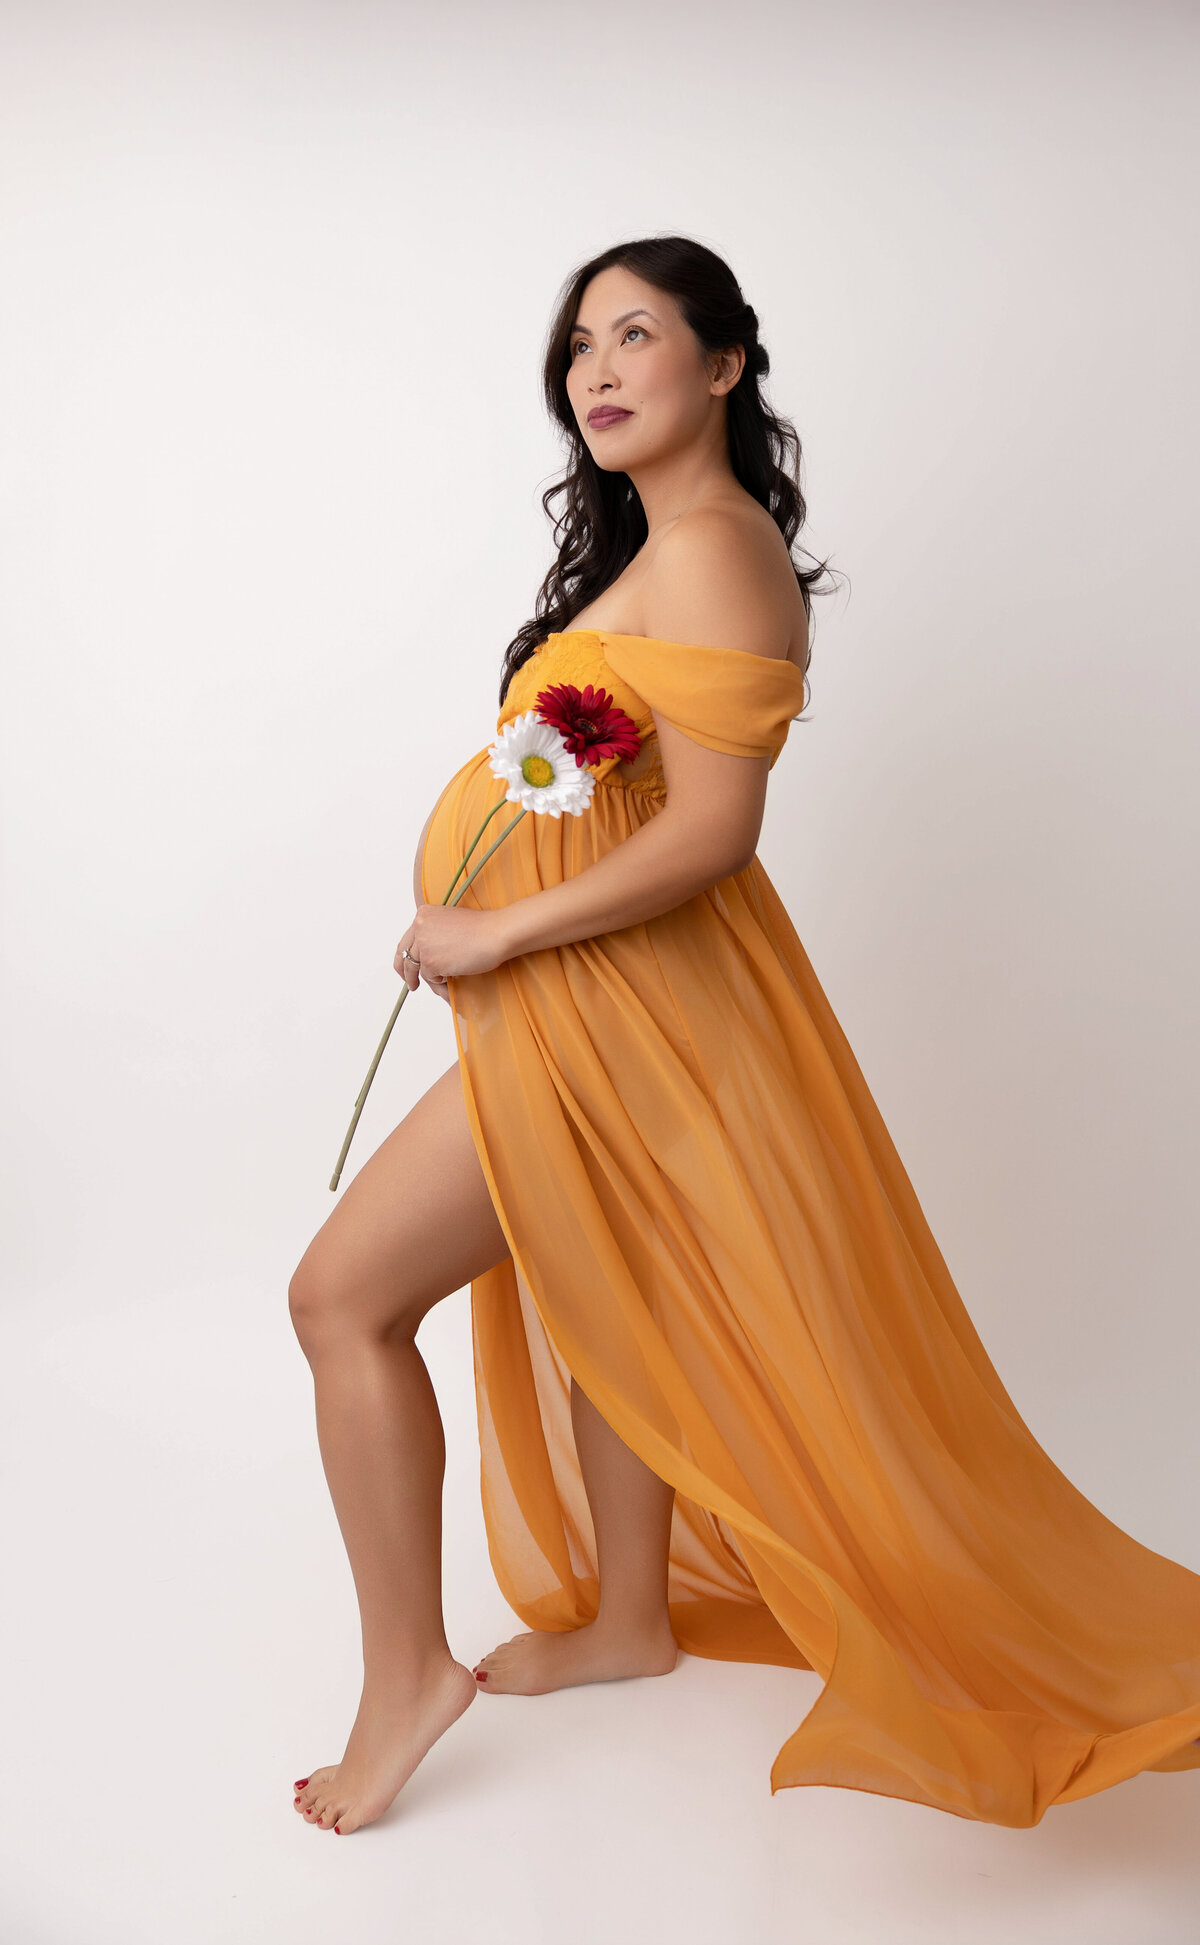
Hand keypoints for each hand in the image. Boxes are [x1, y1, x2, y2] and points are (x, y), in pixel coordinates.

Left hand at [394, 904, 512, 996]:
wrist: (496, 933)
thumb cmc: (482, 928)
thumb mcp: (451, 921)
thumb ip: (435, 932)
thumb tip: (428, 952)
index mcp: (423, 914)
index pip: (407, 939)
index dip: (405, 955)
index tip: (407, 964)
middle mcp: (419, 927)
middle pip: (404, 954)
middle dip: (404, 971)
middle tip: (410, 982)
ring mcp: (423, 945)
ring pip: (416, 968)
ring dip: (425, 979)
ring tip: (435, 984)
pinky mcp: (430, 962)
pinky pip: (429, 977)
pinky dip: (439, 980)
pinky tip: (451, 976)